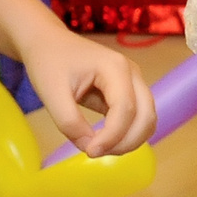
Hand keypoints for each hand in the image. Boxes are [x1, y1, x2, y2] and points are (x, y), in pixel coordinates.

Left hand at [19, 27, 156, 156]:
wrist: (48, 43)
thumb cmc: (48, 63)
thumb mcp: (51, 93)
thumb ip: (70, 123)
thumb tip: (89, 147)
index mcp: (115, 67)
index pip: (125, 109)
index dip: (112, 136)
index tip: (89, 152)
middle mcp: (132, 73)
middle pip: (146, 116)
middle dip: (126, 142)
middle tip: (94, 153)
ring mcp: (133, 82)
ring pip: (147, 120)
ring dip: (130, 141)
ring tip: (99, 149)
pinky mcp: (129, 92)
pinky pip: (138, 119)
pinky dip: (127, 135)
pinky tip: (104, 142)